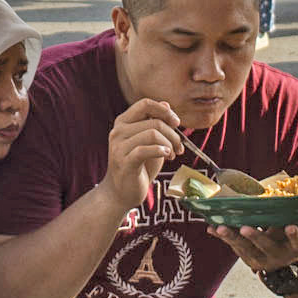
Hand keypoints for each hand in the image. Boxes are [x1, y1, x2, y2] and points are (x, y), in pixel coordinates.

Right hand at [98, 96, 185, 210]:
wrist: (121, 193)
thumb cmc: (139, 167)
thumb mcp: (149, 142)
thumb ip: (156, 124)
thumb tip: (166, 104)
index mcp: (123, 122)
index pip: (145, 104)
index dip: (164, 111)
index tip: (177, 123)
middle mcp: (118, 131)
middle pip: (154, 121)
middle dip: (173, 134)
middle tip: (179, 148)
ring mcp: (119, 146)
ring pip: (153, 134)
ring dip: (170, 144)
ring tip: (172, 155)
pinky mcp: (124, 162)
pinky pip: (146, 149)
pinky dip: (161, 151)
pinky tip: (168, 156)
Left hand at [215, 221, 297, 273]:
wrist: (284, 260)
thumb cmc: (296, 239)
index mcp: (296, 248)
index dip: (295, 236)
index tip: (290, 227)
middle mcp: (279, 255)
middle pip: (267, 246)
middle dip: (256, 237)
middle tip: (245, 229)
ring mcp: (261, 258)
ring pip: (246, 248)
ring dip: (233, 238)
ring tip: (221, 228)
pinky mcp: (247, 257)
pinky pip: (234, 246)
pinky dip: (222, 238)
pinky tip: (211, 228)